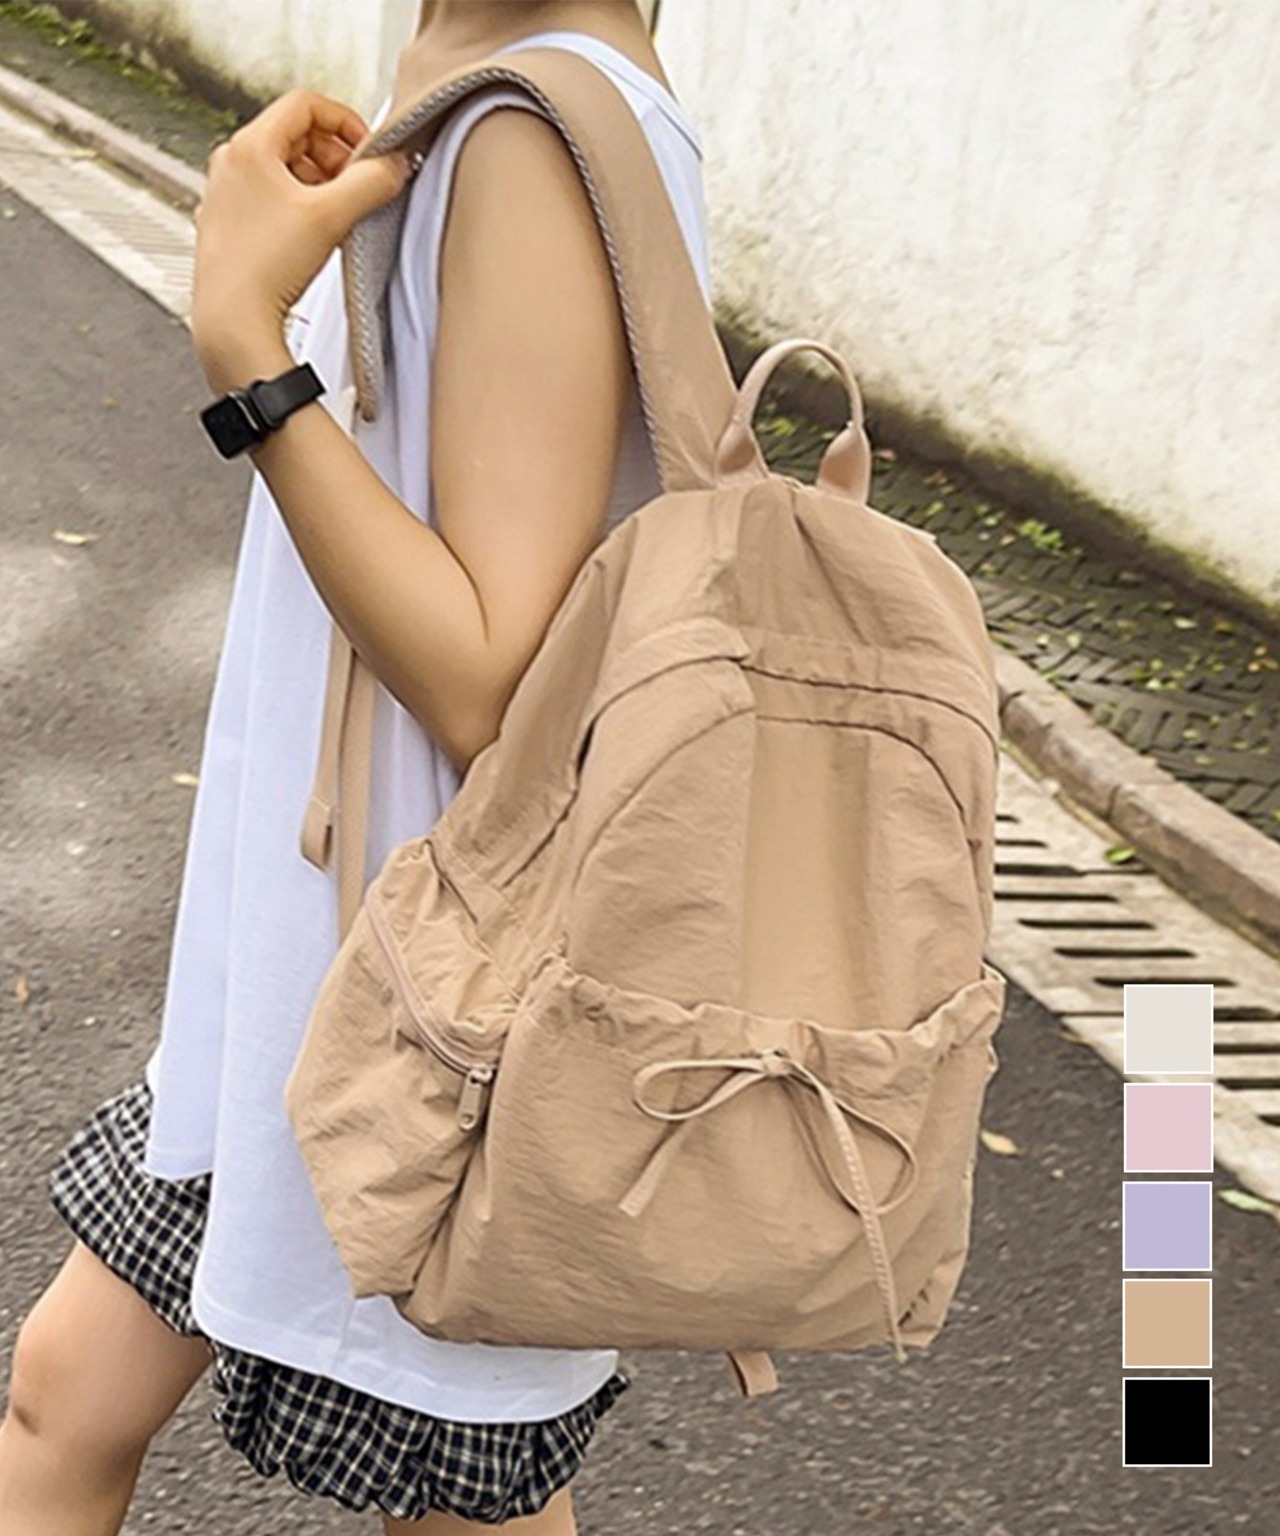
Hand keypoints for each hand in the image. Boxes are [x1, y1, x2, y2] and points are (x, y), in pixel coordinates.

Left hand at [191, 88, 410, 373]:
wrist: (233, 320)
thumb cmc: (265, 267)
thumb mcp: (332, 216)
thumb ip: (371, 182)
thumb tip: (394, 165)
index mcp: (249, 146)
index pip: (305, 105)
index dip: (345, 121)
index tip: (368, 150)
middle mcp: (231, 164)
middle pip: (296, 136)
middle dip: (335, 157)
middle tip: (358, 185)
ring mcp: (226, 195)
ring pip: (284, 169)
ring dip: (319, 183)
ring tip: (338, 214)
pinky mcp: (229, 226)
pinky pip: (271, 200)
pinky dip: (299, 207)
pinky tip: (313, 236)